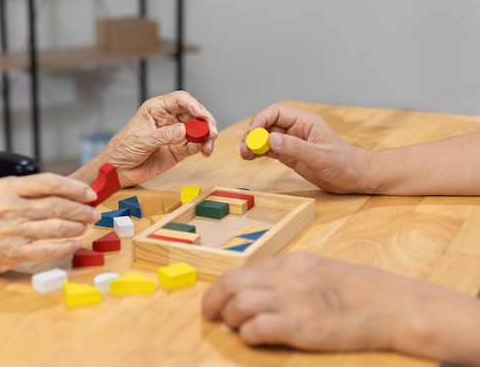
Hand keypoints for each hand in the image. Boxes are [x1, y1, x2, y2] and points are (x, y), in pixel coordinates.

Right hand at [0, 173, 100, 277]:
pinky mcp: (11, 253)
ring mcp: (9, 232)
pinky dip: (65, 246)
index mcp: (6, 187)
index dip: (75, 188)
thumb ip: (31, 191)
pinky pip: (46, 249)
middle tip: (93, 212)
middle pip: (57, 205)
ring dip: (76, 227)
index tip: (90, 194)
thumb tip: (71, 192)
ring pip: (55, 227)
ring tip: (84, 226)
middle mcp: (7, 208)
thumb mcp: (1, 193)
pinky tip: (75, 243)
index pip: (50, 182)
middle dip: (81, 210)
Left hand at [102, 91, 217, 186]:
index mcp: (156, 109)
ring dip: (207, 136)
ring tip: (209, 145)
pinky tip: (205, 151)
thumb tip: (183, 131)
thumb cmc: (122, 149)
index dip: (193, 105)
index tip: (200, 115)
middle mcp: (169, 119)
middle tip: (212, 132)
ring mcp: (175, 135)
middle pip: (194, 114)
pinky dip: (203, 147)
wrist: (118, 171)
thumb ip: (163, 136)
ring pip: (198, 130)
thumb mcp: (141, 140)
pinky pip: (196, 145)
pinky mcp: (179, 150)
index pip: (180, 100)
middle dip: (205, 122)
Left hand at [202, 253, 453, 353]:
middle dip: (213, 300)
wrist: (391, 305)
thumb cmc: (358, 290)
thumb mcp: (317, 269)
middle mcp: (285, 278)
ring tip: (238, 327)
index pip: (241, 270)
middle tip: (210, 315)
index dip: (221, 286)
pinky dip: (249, 335)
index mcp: (289, 263)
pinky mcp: (300, 326)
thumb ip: (287, 274)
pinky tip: (255, 338)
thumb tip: (259, 284)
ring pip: (239, 304)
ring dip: (232, 318)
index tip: (216, 299)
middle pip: (231, 283)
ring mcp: (292, 301)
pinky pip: (257, 328)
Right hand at [241, 103, 372, 193]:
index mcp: (306, 122)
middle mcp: (297, 129)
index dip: (261, 120)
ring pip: (266, 137)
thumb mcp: (320, 157)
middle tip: (245, 149)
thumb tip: (270, 139)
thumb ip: (295, 148)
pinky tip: (251, 157)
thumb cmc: (345, 164)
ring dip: (253, 144)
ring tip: (245, 155)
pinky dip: (259, 152)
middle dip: (253, 134)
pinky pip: (270, 149)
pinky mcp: (291, 155)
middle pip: (268, 124)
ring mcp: (293, 142)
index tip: (251, 134)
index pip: (277, 112)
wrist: (356, 178)